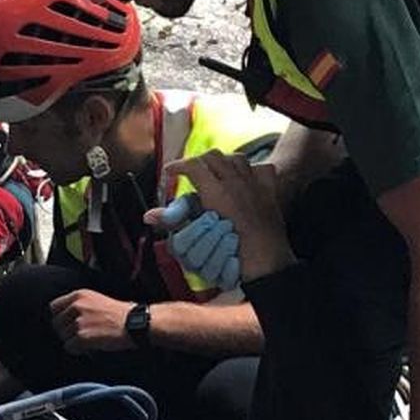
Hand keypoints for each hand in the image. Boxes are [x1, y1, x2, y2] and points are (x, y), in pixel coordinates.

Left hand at [49, 289, 136, 352]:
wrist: (135, 323)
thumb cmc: (120, 314)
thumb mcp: (96, 300)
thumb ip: (79, 305)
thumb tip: (64, 317)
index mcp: (79, 295)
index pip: (54, 307)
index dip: (60, 317)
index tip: (68, 324)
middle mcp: (76, 306)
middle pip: (56, 323)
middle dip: (66, 331)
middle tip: (79, 335)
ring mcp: (78, 322)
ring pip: (62, 336)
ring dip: (72, 341)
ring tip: (88, 340)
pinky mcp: (82, 337)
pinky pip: (69, 347)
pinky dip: (77, 350)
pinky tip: (88, 347)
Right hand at [161, 151, 293, 280]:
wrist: (268, 263)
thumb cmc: (233, 255)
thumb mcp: (198, 238)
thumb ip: (175, 221)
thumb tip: (149, 215)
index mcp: (217, 192)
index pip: (193, 166)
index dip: (178, 166)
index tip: (170, 172)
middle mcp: (236, 182)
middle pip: (214, 156)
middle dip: (198, 161)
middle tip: (189, 172)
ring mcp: (255, 185)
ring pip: (237, 158)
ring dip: (223, 161)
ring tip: (215, 172)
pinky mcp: (270, 192)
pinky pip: (262, 169)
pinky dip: (251, 169)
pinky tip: (246, 178)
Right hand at [170, 210, 241, 289]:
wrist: (242, 218)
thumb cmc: (213, 211)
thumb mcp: (192, 204)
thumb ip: (173, 211)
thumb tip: (148, 217)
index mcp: (178, 245)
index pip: (179, 246)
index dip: (197, 229)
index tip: (212, 214)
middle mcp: (190, 263)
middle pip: (194, 259)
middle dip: (213, 237)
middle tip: (225, 223)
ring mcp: (207, 274)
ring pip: (209, 272)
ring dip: (224, 250)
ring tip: (233, 236)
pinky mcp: (226, 281)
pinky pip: (226, 282)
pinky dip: (232, 268)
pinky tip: (236, 255)